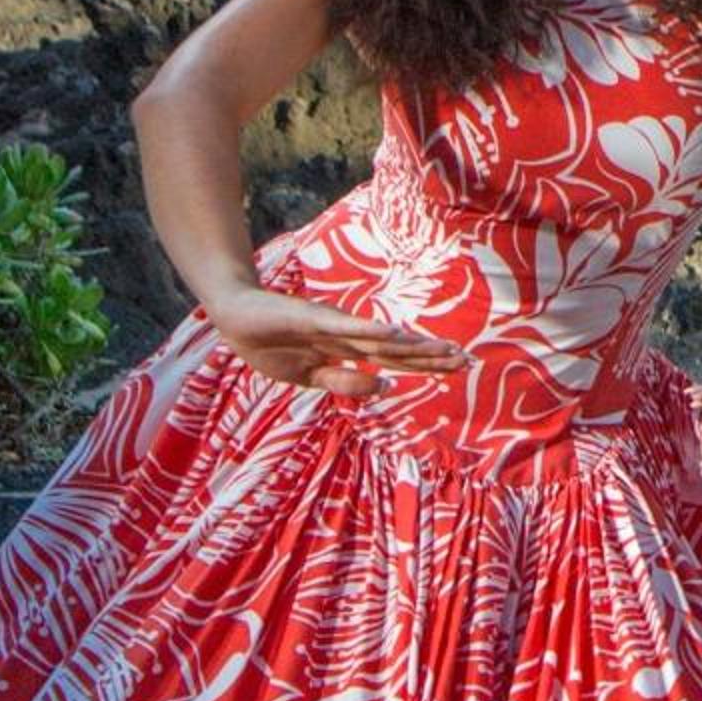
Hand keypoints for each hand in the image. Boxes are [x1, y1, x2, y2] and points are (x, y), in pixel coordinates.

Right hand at [207, 287, 466, 396]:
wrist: (233, 314)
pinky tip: (392, 332)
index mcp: (347, 352)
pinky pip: (343, 325)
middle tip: (468, 361)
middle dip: (431, 357)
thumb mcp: (308, 377)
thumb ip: (343, 382)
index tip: (459, 366)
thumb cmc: (270, 343)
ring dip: (411, 345)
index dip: (425, 365)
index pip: (395, 361)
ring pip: (379, 339)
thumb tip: (383, 386)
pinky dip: (367, 329)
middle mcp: (347, 338)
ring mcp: (330, 327)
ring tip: (445, 349)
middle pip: (397, 350)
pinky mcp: (311, 317)